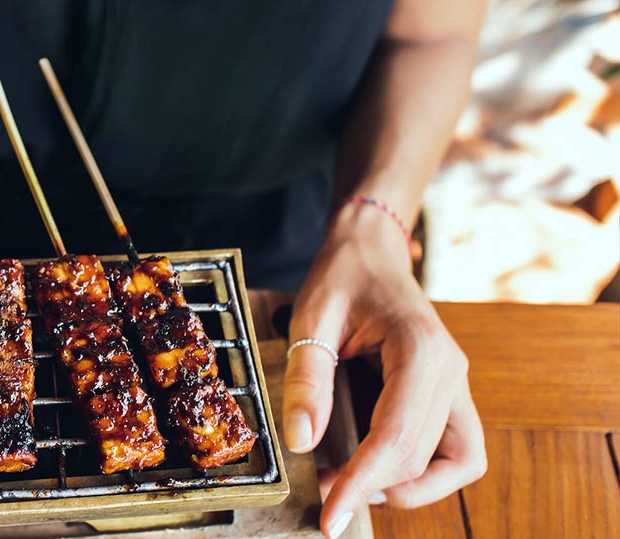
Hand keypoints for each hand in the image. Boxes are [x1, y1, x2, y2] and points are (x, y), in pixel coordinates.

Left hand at [283, 203, 486, 537]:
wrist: (371, 249)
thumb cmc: (342, 275)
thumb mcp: (311, 316)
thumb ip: (306, 377)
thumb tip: (301, 440)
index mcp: (420, 349)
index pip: (396, 437)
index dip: (362, 483)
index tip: (331, 515)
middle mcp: (451, 371)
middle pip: (424, 457)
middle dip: (374, 487)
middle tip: (325, 499)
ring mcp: (458, 384)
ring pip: (459, 464)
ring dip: (411, 487)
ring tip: (356, 485)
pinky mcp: (451, 394)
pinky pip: (459, 451)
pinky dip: (427, 472)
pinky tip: (380, 469)